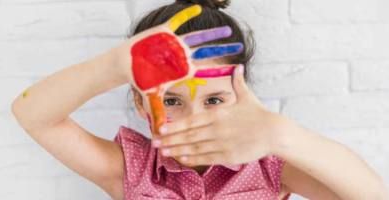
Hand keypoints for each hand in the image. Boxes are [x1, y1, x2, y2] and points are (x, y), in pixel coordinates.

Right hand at [113, 5, 243, 134]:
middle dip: (222, 48)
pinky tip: (198, 8)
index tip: (235, 68)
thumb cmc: (139, 79)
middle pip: (206, 52)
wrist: (125, 63)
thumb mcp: (150, 96)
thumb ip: (157, 112)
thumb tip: (159, 133)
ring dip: (211, 33)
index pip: (204, 70)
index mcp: (182, 70)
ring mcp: (175, 43)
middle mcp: (182, 56)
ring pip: (197, 37)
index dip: (219, 70)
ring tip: (227, 29)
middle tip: (240, 45)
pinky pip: (177, 22)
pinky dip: (186, 16)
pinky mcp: (164, 32)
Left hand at [152, 65, 289, 166]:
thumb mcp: (247, 96)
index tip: (160, 129)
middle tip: (154, 143)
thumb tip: (238, 66)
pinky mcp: (228, 156)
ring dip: (177, 150)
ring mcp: (221, 143)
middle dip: (170, 140)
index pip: (191, 121)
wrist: (275, 132)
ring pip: (194, 148)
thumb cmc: (259, 114)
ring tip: (164, 152)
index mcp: (218, 114)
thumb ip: (238, 82)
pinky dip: (193, 159)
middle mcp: (216, 129)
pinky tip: (182, 159)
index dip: (174, 126)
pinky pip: (206, 158)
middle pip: (188, 135)